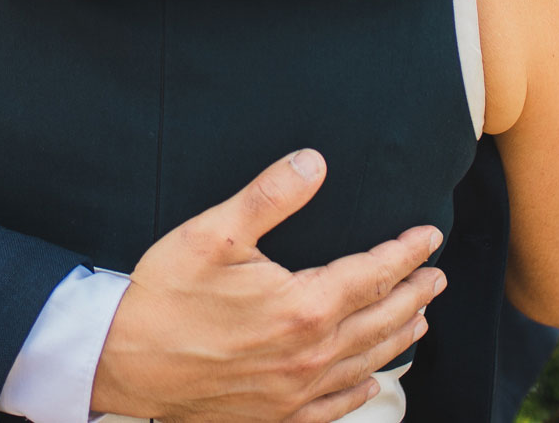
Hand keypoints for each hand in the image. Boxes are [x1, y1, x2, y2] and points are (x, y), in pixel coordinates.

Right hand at [93, 150, 445, 422]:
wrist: (122, 361)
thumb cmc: (165, 295)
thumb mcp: (213, 232)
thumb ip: (270, 195)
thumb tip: (314, 162)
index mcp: (304, 307)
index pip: (373, 273)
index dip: (406, 253)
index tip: (428, 237)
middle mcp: (311, 355)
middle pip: (381, 320)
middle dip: (414, 294)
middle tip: (436, 277)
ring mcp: (296, 392)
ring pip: (366, 362)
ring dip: (398, 337)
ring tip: (419, 319)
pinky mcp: (276, 416)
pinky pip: (335, 406)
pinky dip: (362, 390)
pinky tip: (371, 381)